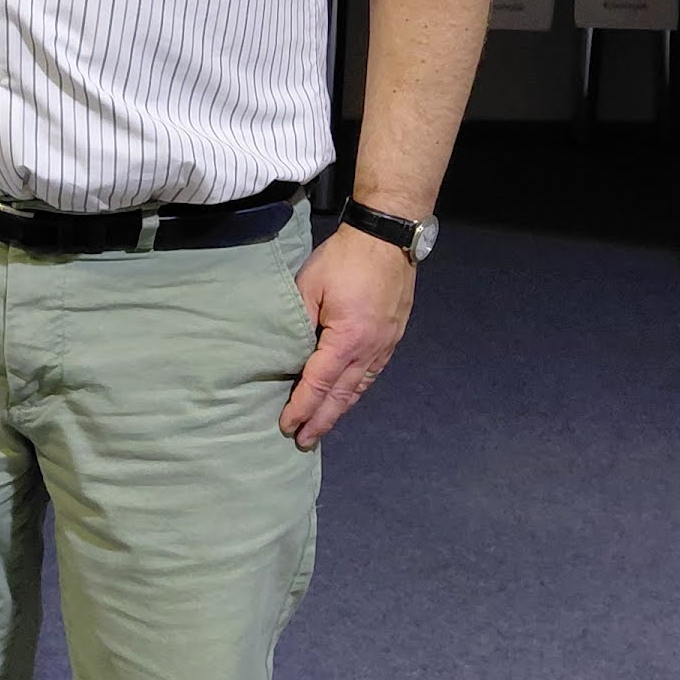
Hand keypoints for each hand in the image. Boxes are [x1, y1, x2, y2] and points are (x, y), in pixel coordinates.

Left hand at [277, 219, 416, 448]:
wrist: (387, 238)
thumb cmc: (345, 258)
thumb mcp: (309, 286)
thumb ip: (297, 320)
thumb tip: (287, 349)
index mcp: (348, 339)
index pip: (319, 383)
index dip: (302, 407)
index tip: (287, 426)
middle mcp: (371, 350)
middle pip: (342, 395)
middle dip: (321, 419)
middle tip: (303, 440)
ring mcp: (385, 345)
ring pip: (360, 388)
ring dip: (340, 410)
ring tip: (322, 427)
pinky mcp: (392, 337)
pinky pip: (371, 374)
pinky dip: (356, 391)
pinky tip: (347, 398)